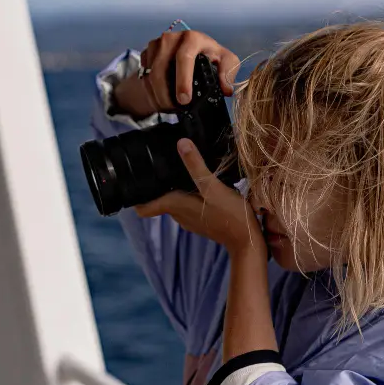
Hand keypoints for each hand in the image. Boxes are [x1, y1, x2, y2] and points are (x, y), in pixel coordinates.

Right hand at [117, 28, 240, 114]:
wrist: (192, 54)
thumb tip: (226, 89)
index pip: (184, 57)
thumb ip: (229, 73)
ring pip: (151, 75)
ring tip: (170, 105)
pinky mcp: (147, 52)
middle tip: (175, 108)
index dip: (183, 80)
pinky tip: (162, 96)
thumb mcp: (226, 62)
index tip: (185, 100)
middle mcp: (172, 37)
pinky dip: (151, 89)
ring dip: (159, 94)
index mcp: (193, 38)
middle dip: (166, 93)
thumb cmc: (211, 58)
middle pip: (162, 69)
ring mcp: (157, 43)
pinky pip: (144, 75)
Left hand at [134, 139, 265, 256]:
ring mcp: (190, 219)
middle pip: (159, 200)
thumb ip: (196, 165)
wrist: (247, 241)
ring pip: (174, 201)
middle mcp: (178, 215)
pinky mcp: (202, 220)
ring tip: (182, 169)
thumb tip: (180, 143)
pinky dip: (189, 194)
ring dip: (175, 188)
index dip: (136, 196)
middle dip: (157, 185)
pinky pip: (188, 205)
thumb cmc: (230, 215)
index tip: (136, 180)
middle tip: (161, 163)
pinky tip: (201, 183)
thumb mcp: (213, 186)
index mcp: (175, 206)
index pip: (143, 208)